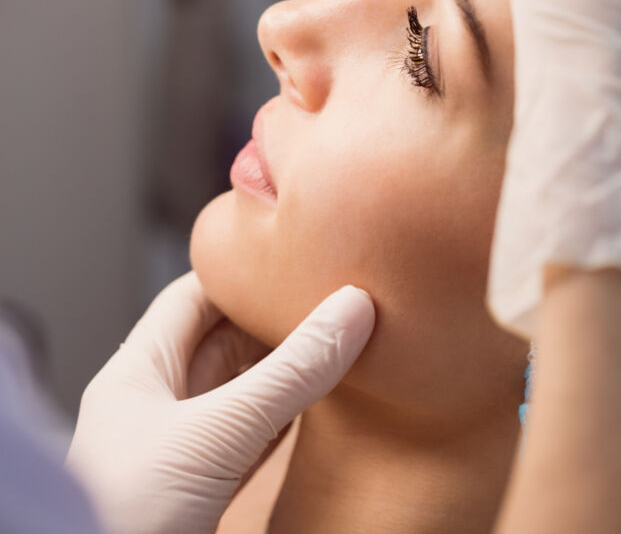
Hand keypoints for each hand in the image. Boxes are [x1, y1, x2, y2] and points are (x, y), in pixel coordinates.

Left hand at [66, 272, 374, 533]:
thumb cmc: (128, 516)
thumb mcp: (215, 433)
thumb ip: (286, 375)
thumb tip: (351, 310)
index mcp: (138, 371)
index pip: (193, 298)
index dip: (242, 273)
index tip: (293, 255)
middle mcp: (157, 404)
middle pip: (222, 342)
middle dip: (273, 320)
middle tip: (330, 295)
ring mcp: (181, 450)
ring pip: (242, 393)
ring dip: (286, 372)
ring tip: (337, 341)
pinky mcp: (203, 494)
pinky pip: (251, 440)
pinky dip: (286, 420)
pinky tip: (318, 408)